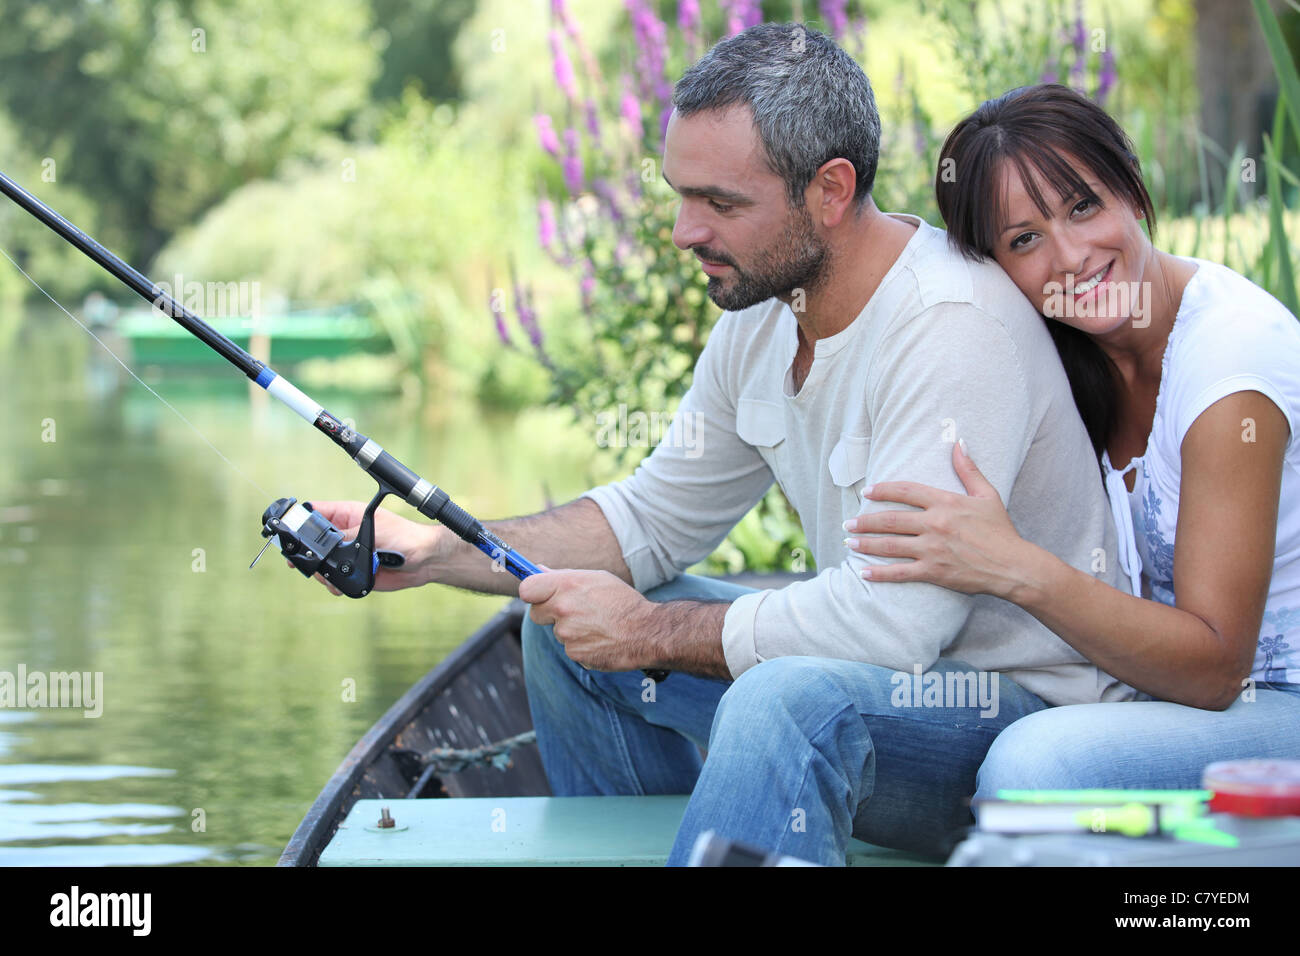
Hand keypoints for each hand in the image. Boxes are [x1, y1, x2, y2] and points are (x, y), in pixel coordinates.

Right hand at [298, 499, 444, 593]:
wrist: (423, 560)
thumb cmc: (404, 536)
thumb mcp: (371, 531)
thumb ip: (344, 536)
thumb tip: (322, 545)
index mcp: (346, 516)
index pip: (315, 513)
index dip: (300, 521)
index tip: (289, 533)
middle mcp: (344, 534)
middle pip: (312, 542)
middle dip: (306, 554)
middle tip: (301, 563)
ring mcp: (347, 554)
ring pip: (320, 563)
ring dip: (320, 572)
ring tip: (328, 578)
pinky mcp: (353, 571)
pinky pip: (334, 579)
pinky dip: (333, 584)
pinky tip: (338, 586)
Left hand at [518, 569, 654, 671]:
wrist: (645, 632)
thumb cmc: (622, 602)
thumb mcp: (596, 579)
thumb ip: (564, 576)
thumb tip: (539, 570)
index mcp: (567, 585)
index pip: (527, 589)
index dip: (531, 593)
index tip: (537, 595)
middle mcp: (563, 609)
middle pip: (536, 614)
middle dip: (549, 614)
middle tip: (572, 611)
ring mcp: (567, 634)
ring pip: (557, 632)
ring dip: (570, 630)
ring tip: (596, 625)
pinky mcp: (574, 653)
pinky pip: (570, 648)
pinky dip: (581, 645)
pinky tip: (599, 638)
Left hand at [843, 440, 1033, 598]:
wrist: (1014, 566)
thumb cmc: (1001, 531)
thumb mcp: (988, 495)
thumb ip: (969, 470)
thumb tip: (959, 443)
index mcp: (946, 503)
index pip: (906, 491)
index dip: (883, 490)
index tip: (867, 492)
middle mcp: (935, 524)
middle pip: (891, 519)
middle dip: (865, 521)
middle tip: (848, 523)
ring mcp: (932, 549)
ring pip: (890, 545)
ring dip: (866, 544)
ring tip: (849, 542)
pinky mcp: (934, 571)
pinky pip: (900, 573)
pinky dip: (880, 573)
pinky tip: (863, 573)